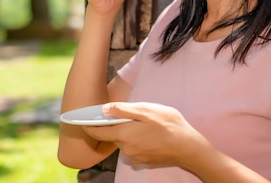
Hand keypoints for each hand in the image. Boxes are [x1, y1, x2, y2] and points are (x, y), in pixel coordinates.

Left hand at [83, 102, 206, 167]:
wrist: (189, 147)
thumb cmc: (169, 125)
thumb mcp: (146, 110)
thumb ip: (123, 110)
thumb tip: (104, 109)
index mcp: (124, 134)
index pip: (98, 132)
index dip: (88, 126)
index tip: (81, 120)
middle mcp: (126, 148)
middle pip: (112, 136)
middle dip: (113, 125)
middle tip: (124, 114)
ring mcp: (135, 156)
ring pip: (124, 141)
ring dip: (127, 132)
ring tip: (142, 122)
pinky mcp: (144, 160)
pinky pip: (133, 147)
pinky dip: (136, 139)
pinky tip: (148, 133)